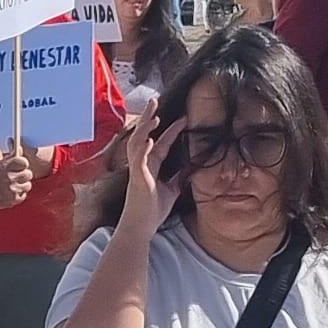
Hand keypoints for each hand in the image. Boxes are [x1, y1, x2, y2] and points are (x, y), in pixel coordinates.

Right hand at [0, 146, 38, 217]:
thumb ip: (10, 158)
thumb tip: (19, 149)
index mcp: (6, 166)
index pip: (24, 162)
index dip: (22, 164)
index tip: (19, 165)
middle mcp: (10, 177)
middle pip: (28, 174)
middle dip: (23, 175)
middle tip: (17, 176)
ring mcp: (12, 190)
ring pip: (27, 185)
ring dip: (22, 185)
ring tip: (12, 185)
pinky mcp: (12, 200)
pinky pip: (22, 195)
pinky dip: (18, 194)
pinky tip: (9, 192)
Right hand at [108, 110, 183, 230]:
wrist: (142, 226)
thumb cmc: (153, 211)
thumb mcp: (172, 191)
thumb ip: (178, 178)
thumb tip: (190, 170)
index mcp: (152, 165)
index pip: (162, 142)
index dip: (172, 130)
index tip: (185, 118)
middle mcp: (143, 163)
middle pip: (145, 135)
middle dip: (149, 117)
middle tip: (154, 100)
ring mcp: (138, 169)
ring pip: (138, 142)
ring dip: (145, 129)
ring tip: (154, 116)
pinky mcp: (137, 178)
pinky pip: (138, 160)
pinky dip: (143, 149)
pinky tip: (150, 140)